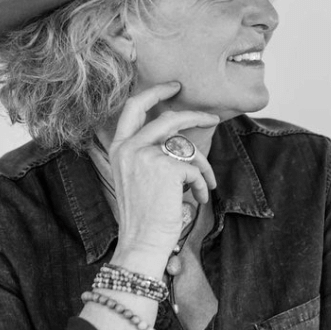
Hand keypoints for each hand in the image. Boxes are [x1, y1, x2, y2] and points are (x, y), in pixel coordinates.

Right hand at [106, 82, 218, 271]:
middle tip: (212, 118)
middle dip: (195, 116)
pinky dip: (203, 184)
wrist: (142, 242)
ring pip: (188, 148)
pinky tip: (199, 199)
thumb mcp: (139, 177)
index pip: (133, 108)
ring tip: (204, 186)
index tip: (174, 87)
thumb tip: (180, 138)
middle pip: (168, 118)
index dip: (154, 92)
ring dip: (203, 167)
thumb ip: (151, 153)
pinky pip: (196, 168)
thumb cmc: (145, 214)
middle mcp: (128, 147)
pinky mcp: (166, 167)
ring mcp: (146, 155)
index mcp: (118, 148)